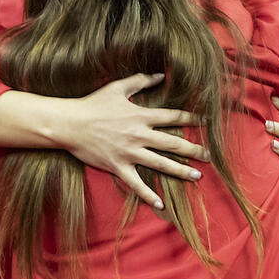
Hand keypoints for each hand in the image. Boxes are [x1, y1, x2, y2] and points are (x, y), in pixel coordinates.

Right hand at [54, 73, 208, 209]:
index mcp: (141, 116)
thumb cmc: (93, 103)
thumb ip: (141, 81)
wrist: (70, 123)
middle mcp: (139, 135)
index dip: (191, 119)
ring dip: (181, 171)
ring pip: (160, 164)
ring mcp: (129, 153)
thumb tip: (160, 74)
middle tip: (209, 155)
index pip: (172, 117)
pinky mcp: (118, 167)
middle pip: (172, 144)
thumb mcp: (118, 87)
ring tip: (197, 176)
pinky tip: (160, 203)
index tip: (206, 123)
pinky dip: (148, 194)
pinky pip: (136, 184)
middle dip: (193, 149)